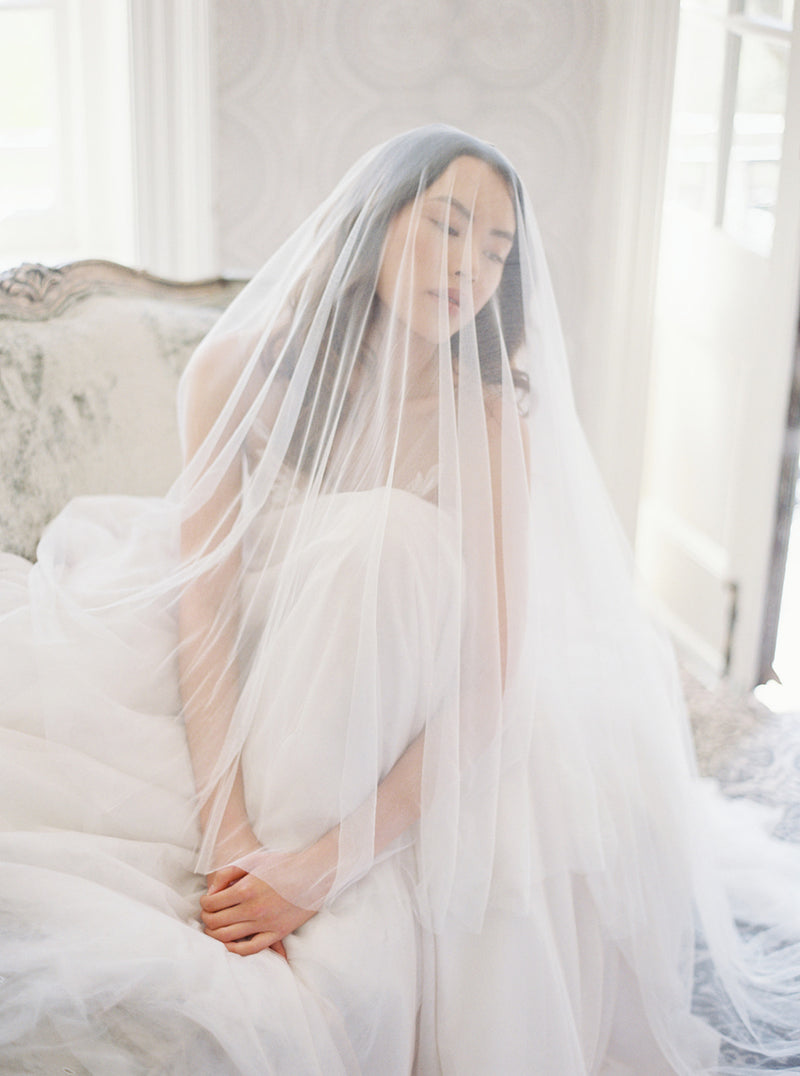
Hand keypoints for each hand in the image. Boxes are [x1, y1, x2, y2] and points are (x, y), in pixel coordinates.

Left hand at [201, 865, 316, 956]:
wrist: (314, 873)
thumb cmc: (283, 863)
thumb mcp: (253, 860)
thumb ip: (228, 873)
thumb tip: (211, 892)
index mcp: (246, 889)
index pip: (212, 904)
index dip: (204, 903)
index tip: (206, 901)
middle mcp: (254, 909)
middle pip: (216, 922)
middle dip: (206, 918)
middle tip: (208, 914)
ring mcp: (266, 923)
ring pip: (228, 937)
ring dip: (214, 934)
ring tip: (214, 927)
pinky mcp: (277, 933)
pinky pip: (250, 949)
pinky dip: (234, 949)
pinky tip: (229, 943)